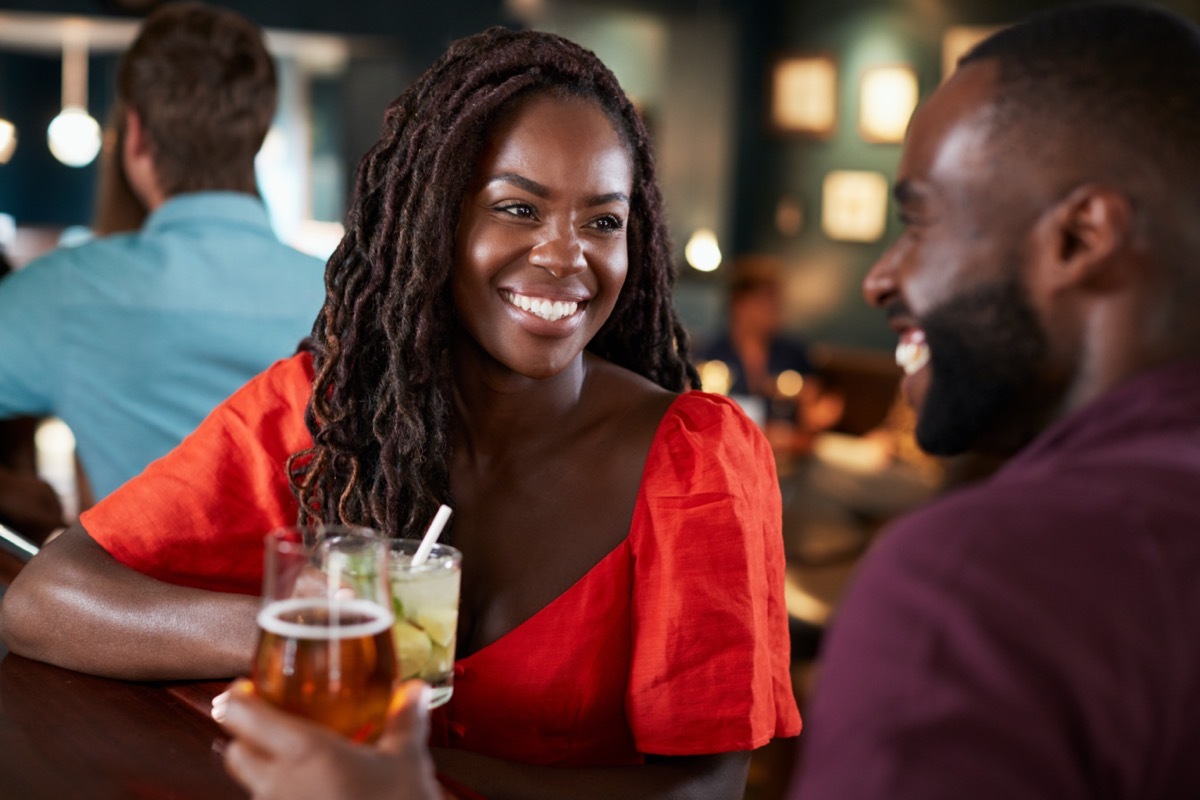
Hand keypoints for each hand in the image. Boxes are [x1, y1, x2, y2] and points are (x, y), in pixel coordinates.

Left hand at [215, 678, 443, 799]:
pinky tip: (317, 795)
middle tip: (272, 725)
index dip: (237, 696)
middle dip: (245, 737)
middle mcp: (278, 784)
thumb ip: (405, 719)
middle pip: (234, 753)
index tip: (247, 687)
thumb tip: (414, 690)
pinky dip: (286, 798)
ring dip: (267, 773)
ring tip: (303, 766)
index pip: (242, 714)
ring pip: (253, 787)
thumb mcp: (407, 760)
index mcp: (303, 751)